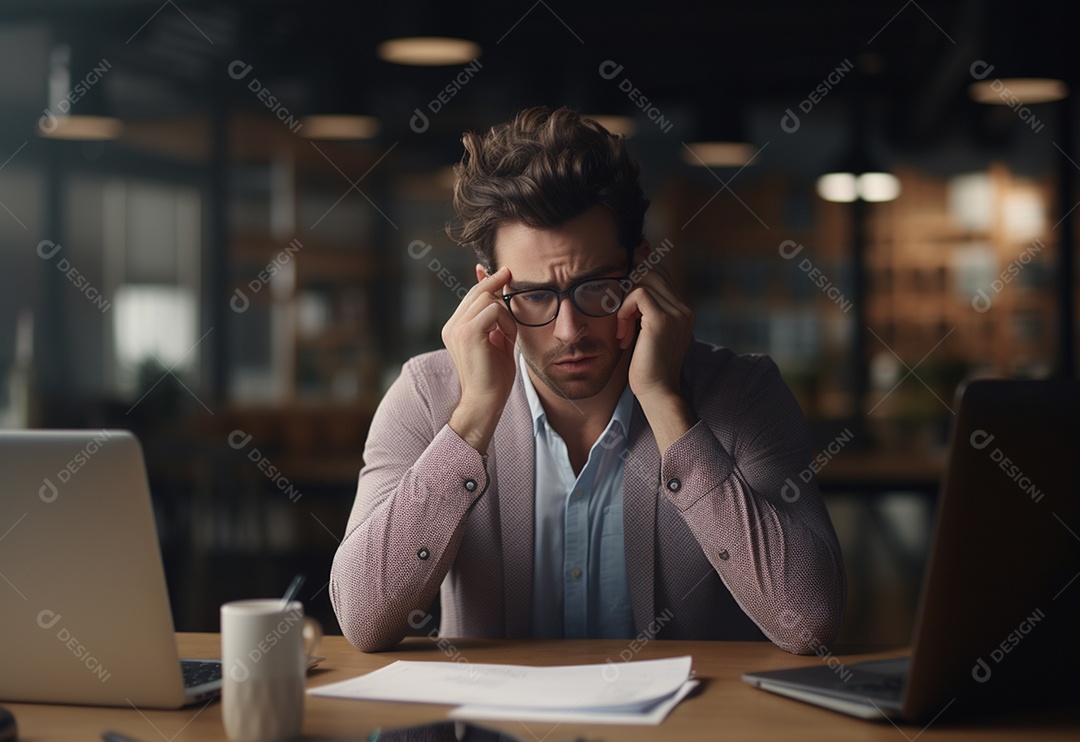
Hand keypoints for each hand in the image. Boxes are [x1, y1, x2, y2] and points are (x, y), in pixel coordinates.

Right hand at [441, 266, 517, 452]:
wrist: (486, 401)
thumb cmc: (494, 376)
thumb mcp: (497, 339)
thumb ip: (496, 317)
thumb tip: (499, 292)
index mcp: (454, 328)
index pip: (471, 296)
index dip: (487, 282)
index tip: (501, 271)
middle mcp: (452, 326)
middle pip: (478, 292)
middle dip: (497, 286)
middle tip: (511, 277)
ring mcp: (457, 328)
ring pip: (488, 300)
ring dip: (506, 315)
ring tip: (508, 336)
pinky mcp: (468, 332)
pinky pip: (494, 311)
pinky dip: (506, 323)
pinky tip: (506, 339)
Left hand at [616, 259, 696, 452]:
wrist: (657, 393)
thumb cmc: (646, 368)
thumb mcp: (644, 335)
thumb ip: (641, 313)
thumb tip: (624, 288)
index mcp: (682, 312)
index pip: (660, 276)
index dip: (638, 278)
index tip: (620, 292)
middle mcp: (683, 310)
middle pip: (653, 272)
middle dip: (628, 287)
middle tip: (617, 314)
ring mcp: (676, 313)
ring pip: (644, 280)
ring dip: (625, 304)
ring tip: (622, 330)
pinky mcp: (663, 320)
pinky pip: (638, 294)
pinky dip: (624, 311)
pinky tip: (622, 334)